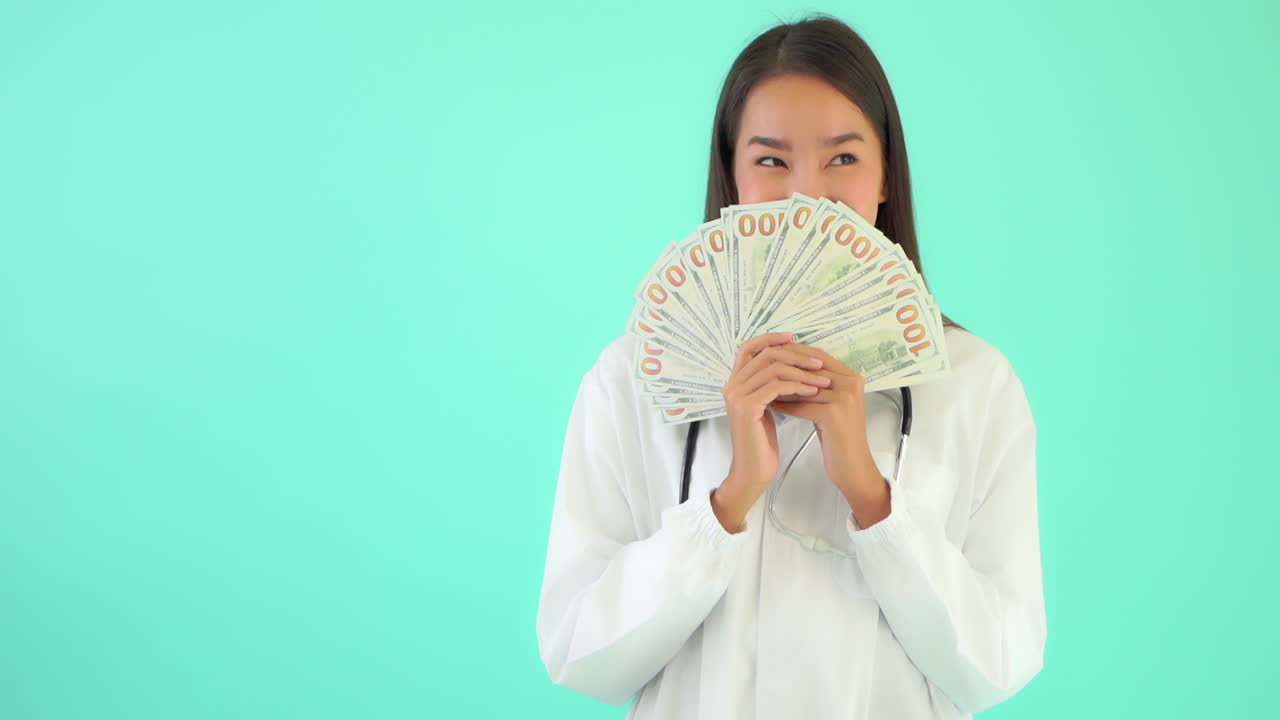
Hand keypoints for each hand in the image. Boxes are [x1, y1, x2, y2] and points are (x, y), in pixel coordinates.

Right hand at [720, 332, 832, 492]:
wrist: (753, 471)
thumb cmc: (762, 442)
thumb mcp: (767, 407)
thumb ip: (770, 385)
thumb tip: (792, 364)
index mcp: (734, 383)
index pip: (749, 348)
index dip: (771, 338)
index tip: (794, 337)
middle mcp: (731, 386)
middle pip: (765, 355)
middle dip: (796, 356)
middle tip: (820, 363)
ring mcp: (736, 396)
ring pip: (773, 368)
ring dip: (802, 371)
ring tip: (822, 380)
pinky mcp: (747, 407)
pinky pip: (776, 386)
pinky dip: (798, 386)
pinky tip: (813, 392)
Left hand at [768, 344, 880, 496]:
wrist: (852, 465)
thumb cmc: (838, 435)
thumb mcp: (832, 403)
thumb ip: (818, 384)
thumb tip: (790, 366)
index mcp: (852, 377)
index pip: (818, 355)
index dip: (794, 352)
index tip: (773, 353)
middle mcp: (851, 383)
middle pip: (810, 367)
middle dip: (784, 367)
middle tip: (761, 367)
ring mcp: (844, 398)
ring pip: (803, 386)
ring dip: (780, 386)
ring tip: (761, 385)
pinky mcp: (834, 414)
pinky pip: (801, 405)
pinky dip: (784, 405)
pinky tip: (769, 405)